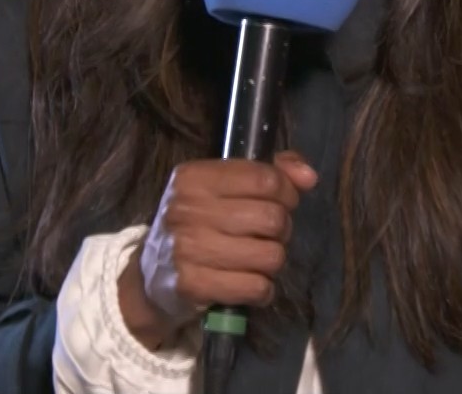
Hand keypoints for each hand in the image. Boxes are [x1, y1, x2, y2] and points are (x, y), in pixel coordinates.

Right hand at [119, 150, 317, 350]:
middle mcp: (187, 209)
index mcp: (194, 177)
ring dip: (272, 261)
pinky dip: (262, 289)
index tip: (281, 203)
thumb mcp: (225, 187)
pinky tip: (250, 282)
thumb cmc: (199, 223)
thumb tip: (309, 177)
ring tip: (257, 259)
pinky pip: (256, 287)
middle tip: (267, 235)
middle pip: (272, 218)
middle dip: (281, 230)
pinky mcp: (193, 285)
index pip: (265, 180)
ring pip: (270, 256)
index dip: (286, 193)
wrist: (152, 274)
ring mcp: (187, 249)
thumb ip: (272, 173)